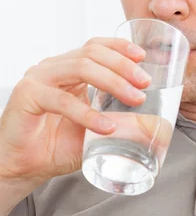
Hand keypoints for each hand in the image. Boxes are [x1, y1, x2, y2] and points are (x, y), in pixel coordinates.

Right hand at [0, 37, 150, 188]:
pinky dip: (88, 114)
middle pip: (92, 53)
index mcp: (67, 70)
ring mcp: (38, 79)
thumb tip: (154, 122)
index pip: (95, 46)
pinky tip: (107, 126)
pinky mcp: (27, 96)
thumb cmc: (55, 148)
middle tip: (144, 83)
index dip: (119, 47)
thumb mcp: (95, 130)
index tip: (142, 57)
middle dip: (123, 66)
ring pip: (80, 68)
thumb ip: (120, 122)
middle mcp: (52, 68)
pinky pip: (62, 100)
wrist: (21, 168)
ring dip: (112, 82)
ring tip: (134, 99)